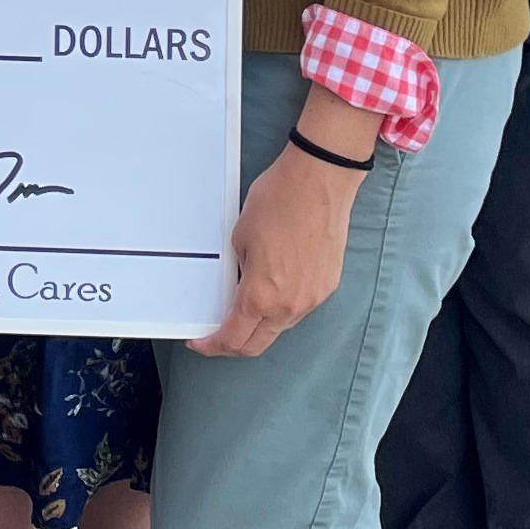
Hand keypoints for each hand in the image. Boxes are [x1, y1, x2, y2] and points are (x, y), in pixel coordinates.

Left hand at [188, 99, 375, 358]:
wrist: (318, 182)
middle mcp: (290, 306)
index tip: (201, 342)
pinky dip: (280, 309)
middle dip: (234, 345)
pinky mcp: (328, 286)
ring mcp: (313, 298)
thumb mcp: (239, 239)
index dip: (213, 345)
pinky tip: (271, 292)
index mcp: (261, 296)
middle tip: (217, 336)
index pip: (234, 339)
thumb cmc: (277, 202)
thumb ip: (236, 273)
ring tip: (242, 309)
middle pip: (258, 344)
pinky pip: (299, 309)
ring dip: (258, 327)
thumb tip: (237, 288)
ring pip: (279, 327)